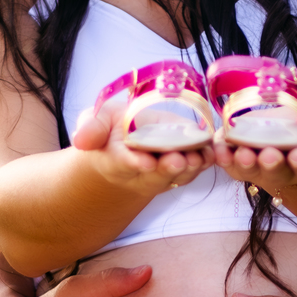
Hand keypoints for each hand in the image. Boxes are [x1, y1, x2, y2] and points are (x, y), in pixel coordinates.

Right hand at [71, 106, 213, 196]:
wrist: (128, 146)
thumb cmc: (112, 131)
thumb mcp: (97, 122)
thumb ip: (91, 127)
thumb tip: (82, 139)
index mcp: (118, 158)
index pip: (125, 162)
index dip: (134, 163)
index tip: (143, 162)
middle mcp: (143, 169)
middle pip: (156, 173)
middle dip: (168, 167)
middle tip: (178, 160)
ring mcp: (165, 170)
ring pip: (179, 174)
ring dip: (191, 167)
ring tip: (199, 157)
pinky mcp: (185, 164)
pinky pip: (196, 167)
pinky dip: (206, 160)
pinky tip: (214, 150)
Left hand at [211, 96, 296, 193]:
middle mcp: (283, 168)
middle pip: (275, 170)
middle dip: (269, 164)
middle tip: (265, 156)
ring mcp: (259, 166)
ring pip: (248, 169)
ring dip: (240, 163)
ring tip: (235, 153)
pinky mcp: (239, 158)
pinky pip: (228, 160)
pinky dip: (221, 155)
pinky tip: (214, 146)